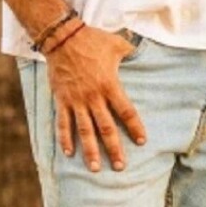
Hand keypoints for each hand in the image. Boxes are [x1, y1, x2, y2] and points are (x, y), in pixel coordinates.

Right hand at [46, 25, 146, 171]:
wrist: (63, 38)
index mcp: (110, 85)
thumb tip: (143, 52)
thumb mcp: (119, 44)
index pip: (126, 111)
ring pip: (84, 131)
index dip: (134, 127)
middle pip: (106, 127)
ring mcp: (76, 101)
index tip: (141, 141)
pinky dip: (65, 139)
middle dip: (114, 148)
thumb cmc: (93, 40)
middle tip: (120, 166)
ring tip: (96, 168)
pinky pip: (63, 124)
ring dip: (90, 151)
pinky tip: (69, 153)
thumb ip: (131, 52)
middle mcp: (93, 97)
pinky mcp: (62, 100)